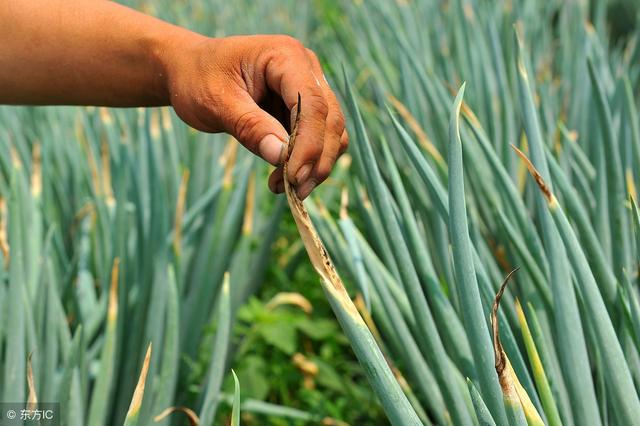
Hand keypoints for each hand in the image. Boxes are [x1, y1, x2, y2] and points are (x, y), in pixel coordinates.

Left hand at [164, 34, 348, 198]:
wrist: (191, 71)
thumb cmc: (199, 79)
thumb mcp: (217, 103)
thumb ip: (250, 127)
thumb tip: (280, 156)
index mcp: (286, 56)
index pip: (312, 103)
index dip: (309, 144)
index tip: (293, 177)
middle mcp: (306, 69)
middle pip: (330, 119)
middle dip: (316, 160)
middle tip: (294, 191)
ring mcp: (309, 87)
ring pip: (332, 132)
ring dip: (315, 165)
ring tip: (284, 187)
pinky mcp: (305, 108)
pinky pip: (319, 138)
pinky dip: (308, 162)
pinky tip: (282, 177)